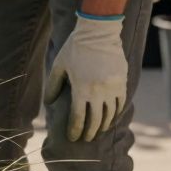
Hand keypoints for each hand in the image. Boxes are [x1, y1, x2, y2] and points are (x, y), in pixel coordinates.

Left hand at [44, 14, 128, 141]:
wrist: (99, 31)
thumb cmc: (75, 48)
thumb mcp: (59, 66)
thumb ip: (52, 86)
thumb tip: (48, 104)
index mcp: (81, 89)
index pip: (78, 118)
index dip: (75, 131)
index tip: (73, 138)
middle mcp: (98, 91)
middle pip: (95, 120)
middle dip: (89, 132)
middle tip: (85, 139)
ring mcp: (112, 87)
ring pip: (109, 115)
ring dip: (103, 126)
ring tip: (97, 132)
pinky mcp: (122, 82)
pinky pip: (120, 104)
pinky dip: (115, 114)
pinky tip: (110, 119)